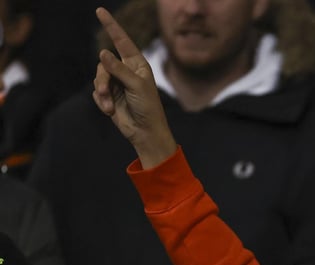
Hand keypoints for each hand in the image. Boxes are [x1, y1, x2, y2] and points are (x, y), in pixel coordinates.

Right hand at [93, 7, 176, 167]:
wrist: (145, 131)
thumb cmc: (148, 107)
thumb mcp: (136, 86)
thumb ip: (119, 69)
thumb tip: (102, 52)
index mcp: (137, 64)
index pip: (122, 41)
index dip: (111, 26)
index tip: (100, 11)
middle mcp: (126, 70)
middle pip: (104, 63)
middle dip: (103, 78)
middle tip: (106, 92)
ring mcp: (117, 83)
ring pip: (98, 77)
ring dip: (102, 92)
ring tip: (109, 105)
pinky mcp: (109, 96)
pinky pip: (97, 92)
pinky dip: (101, 101)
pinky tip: (110, 111)